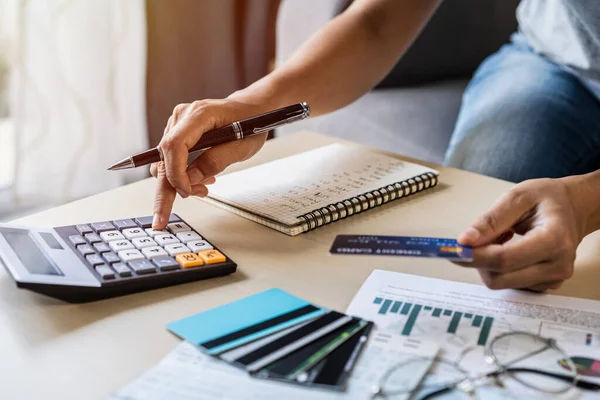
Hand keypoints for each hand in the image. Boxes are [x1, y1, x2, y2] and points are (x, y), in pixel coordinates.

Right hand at [150, 98, 268, 228]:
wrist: (253, 109)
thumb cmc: (252, 123)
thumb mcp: (242, 146)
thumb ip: (215, 161)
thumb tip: (190, 180)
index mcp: (199, 114)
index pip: (174, 145)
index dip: (176, 173)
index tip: (186, 192)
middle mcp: (182, 116)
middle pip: (163, 156)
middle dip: (164, 190)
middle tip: (161, 219)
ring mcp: (178, 124)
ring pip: (164, 161)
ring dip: (178, 183)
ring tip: (204, 189)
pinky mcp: (178, 133)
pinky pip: (171, 158)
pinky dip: (181, 175)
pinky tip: (199, 181)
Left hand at [456, 178, 588, 291]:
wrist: (574, 208)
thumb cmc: (547, 199)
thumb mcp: (517, 197)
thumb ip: (490, 220)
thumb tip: (465, 241)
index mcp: (554, 239)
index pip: (505, 259)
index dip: (475, 256)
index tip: (453, 250)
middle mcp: (558, 265)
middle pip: (501, 277)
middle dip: (478, 261)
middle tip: (473, 240)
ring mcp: (554, 279)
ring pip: (502, 283)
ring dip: (489, 264)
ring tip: (501, 238)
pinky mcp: (546, 285)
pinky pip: (510, 283)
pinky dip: (500, 268)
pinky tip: (509, 249)